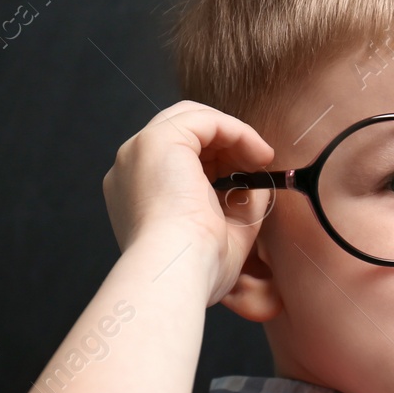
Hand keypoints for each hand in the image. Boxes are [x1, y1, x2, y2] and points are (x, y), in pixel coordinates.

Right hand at [101, 100, 274, 303]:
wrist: (177, 272)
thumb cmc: (195, 269)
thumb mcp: (224, 233)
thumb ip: (238, 205)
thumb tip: (256, 184)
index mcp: (137, 195)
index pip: (177, 160)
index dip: (218, 161)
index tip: (249, 175)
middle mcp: (131, 169)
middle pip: (183, 134)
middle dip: (225, 144)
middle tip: (258, 163)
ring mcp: (140, 151)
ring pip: (193, 120)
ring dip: (234, 135)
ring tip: (262, 158)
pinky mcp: (158, 140)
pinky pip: (206, 120)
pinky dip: (238, 131)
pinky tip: (258, 155)